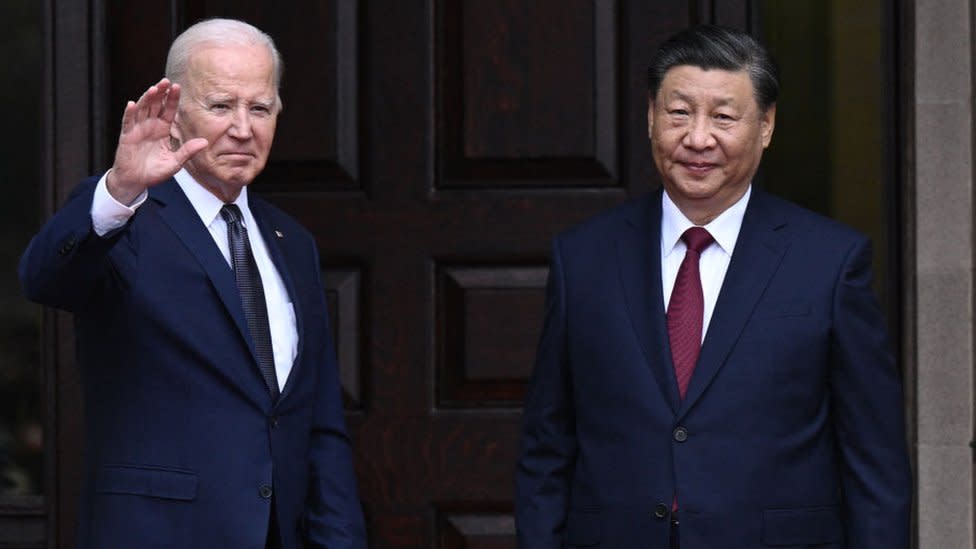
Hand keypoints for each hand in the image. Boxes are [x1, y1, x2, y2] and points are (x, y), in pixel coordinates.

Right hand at [106, 78, 208, 203]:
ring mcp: (138, 129)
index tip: (177, 86)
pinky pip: (128, 122)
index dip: (172, 99)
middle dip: (160, 93)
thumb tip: (205, 142)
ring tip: (154, 89)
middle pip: (155, 105)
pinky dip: (130, 113)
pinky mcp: (127, 136)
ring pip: (142, 109)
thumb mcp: (175, 162)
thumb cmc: (154, 171)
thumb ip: (188, 151)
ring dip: (147, 98)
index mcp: (163, 129)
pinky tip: (132, 104)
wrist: (136, 182)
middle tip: (166, 81)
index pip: (169, 110)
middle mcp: (150, 126)